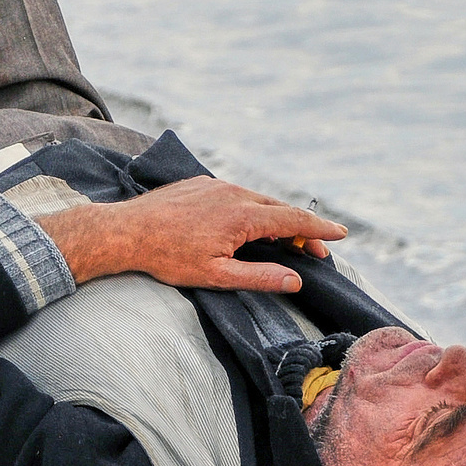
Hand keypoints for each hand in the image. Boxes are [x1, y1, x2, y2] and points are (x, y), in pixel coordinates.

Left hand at [38, 178, 347, 292]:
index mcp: (243, 216)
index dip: (320, 230)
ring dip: (276, 219)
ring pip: (258, 200)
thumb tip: (296, 281)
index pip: (294, 221)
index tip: (341, 235)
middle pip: (280, 209)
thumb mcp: (217, 276)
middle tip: (315, 252)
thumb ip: (260, 277)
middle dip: (301, 230)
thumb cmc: (168, 258)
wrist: (125, 231)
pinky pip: (237, 194)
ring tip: (284, 242)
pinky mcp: (201, 183)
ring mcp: (216, 185)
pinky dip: (252, 209)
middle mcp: (234, 193)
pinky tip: (247, 226)